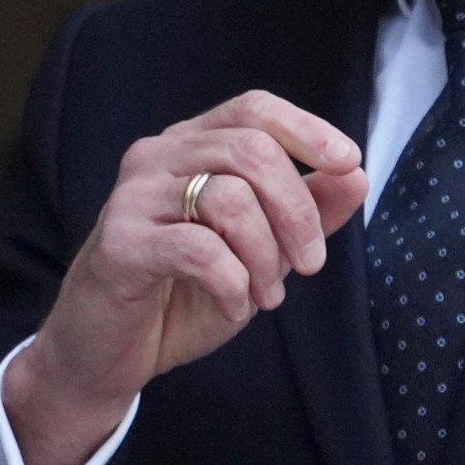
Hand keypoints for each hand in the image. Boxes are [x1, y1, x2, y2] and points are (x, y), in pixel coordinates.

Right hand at [3, 90, 368, 464]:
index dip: (307, 129)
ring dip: (266, 256)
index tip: (349, 162)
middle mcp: (156, 157)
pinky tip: (234, 307)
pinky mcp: (120, 245)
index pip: (253, 108)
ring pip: (230, 198)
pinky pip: (200, 249)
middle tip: (310, 265)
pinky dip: (234, 283)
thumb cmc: (182, 296)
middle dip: (299, 210)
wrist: (106, 355)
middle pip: (252, 149)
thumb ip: (307, 211)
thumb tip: (357, 174)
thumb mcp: (260, 252)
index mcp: (189, 146)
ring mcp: (132, 197)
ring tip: (266, 296)